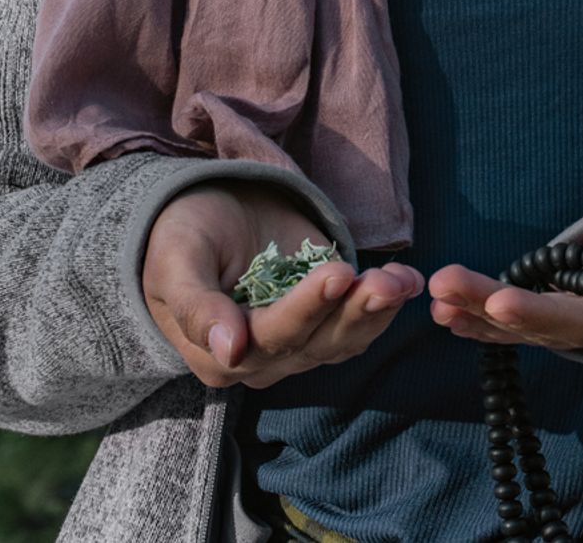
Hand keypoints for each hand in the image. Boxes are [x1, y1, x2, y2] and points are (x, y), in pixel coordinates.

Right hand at [141, 181, 423, 388]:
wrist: (199, 221)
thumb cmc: (180, 239)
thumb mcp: (176, 263)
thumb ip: (198, 306)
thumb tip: (228, 351)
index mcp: (218, 357)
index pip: (271, 337)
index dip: (306, 308)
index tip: (337, 273)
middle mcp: (262, 362)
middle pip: (315, 342)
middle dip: (353, 308)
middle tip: (385, 278)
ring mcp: (296, 345)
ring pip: (342, 340)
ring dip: (376, 311)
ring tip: (402, 280)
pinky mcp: (321, 324)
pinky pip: (356, 328)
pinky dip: (383, 307)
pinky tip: (407, 281)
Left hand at [427, 201, 582, 351]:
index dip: (545, 313)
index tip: (502, 301)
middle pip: (544, 325)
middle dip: (492, 310)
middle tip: (442, 289)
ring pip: (526, 324)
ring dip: (478, 314)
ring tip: (433, 301)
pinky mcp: (573, 305)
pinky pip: (525, 314)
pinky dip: (486, 314)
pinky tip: (446, 311)